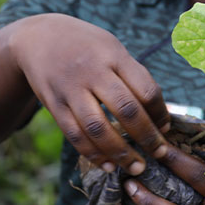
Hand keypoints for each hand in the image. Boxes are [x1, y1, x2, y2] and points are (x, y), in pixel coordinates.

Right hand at [9, 13, 169, 173]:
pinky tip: (109, 165)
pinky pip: (75, 135)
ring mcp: (70, 89)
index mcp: (114, 56)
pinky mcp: (54, 105)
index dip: (160, 113)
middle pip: (126, 110)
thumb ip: (134, 77)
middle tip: (161, 154)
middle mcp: (92, 71)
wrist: (38, 37)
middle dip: (147, 137)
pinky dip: (93, 154)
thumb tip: (160, 114)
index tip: (167, 129)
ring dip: (120, 152)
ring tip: (137, 167)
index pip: (145, 89)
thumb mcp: (112, 48)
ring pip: (98, 128)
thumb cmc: (88, 47)